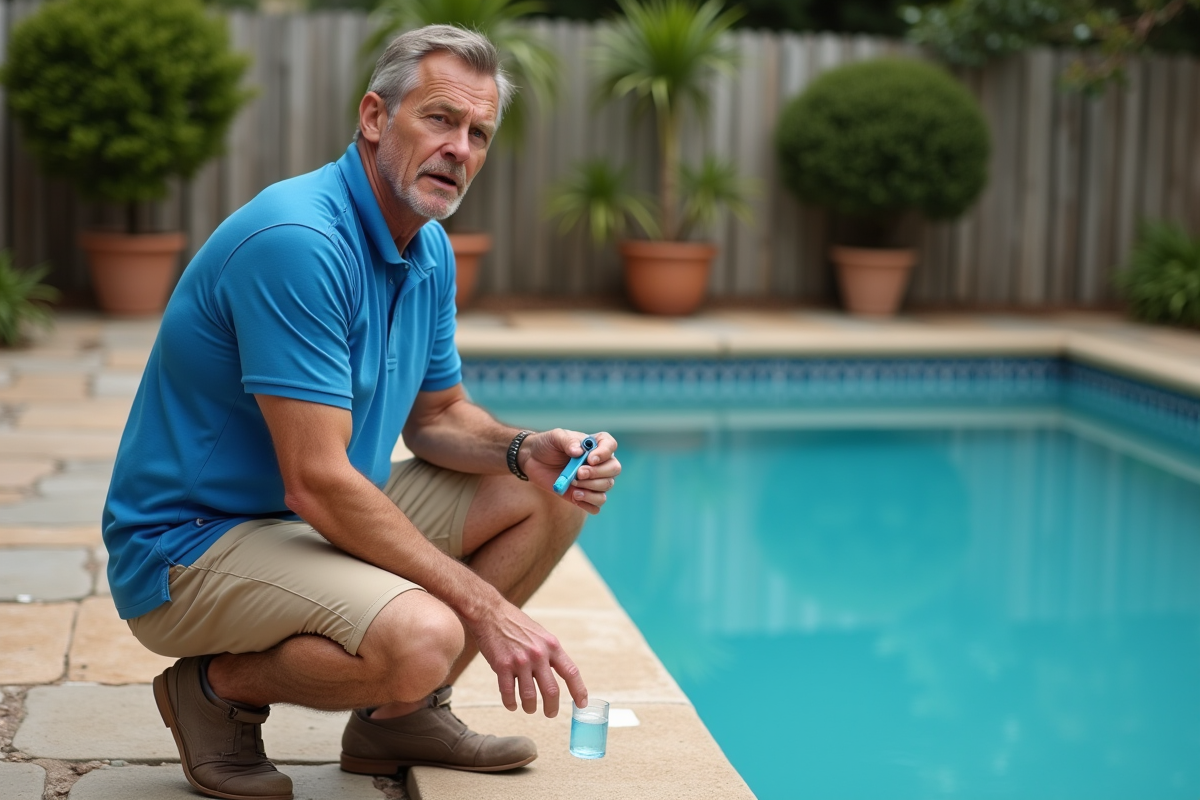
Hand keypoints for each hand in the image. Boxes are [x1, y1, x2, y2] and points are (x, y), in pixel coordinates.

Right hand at [472, 600, 586, 716]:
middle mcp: (538, 654)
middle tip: (551, 713)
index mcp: (551, 645)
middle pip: (551, 691)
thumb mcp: (541, 634)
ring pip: (529, 696)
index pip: (571, 672)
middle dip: (552, 708)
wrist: (490, 613)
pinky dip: (511, 703)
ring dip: (530, 708)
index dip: (579, 691)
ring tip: (529, 709)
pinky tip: (512, 704)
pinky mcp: (502, 666)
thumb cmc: (515, 623)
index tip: (581, 704)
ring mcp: (520, 661)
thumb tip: (559, 672)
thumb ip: (549, 653)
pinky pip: (508, 693)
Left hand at [520, 429, 620, 513]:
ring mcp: (593, 480)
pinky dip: (589, 503)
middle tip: (578, 473)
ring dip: (591, 488)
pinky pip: (597, 504)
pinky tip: (575, 496)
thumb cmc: (547, 445)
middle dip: (597, 473)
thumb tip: (579, 452)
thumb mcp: (555, 437)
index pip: (610, 446)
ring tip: (573, 484)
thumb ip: (568, 441)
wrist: (533, 461)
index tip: (589, 459)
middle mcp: (599, 462)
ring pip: (607, 486)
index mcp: (594, 445)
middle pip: (614, 469)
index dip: (604, 453)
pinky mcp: (584, 495)